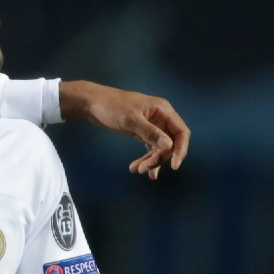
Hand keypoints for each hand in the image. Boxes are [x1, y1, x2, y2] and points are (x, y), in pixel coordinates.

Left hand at [59, 80, 189, 179]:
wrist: (92, 103)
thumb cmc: (112, 106)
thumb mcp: (131, 120)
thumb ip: (150, 132)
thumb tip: (169, 146)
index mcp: (163, 110)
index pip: (181, 132)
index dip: (180, 149)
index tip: (174, 165)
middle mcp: (161, 118)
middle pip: (169, 143)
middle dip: (158, 158)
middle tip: (143, 169)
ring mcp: (152, 125)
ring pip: (159, 148)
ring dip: (150, 160)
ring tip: (136, 169)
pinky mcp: (142, 132)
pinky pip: (150, 147)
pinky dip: (146, 158)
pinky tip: (138, 168)